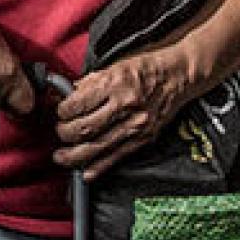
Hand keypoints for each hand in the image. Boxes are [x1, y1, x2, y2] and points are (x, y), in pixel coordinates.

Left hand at [56, 43, 205, 179]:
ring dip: (74, 156)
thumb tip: (68, 96)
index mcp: (115, 83)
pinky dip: (98, 168)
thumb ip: (90, 83)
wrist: (179, 77)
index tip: (59, 112)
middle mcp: (125, 105)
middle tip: (60, 132)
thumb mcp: (115, 66)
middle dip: (64, 133)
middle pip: (84, 128)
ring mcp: (135, 125)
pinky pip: (116, 157)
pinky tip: (85, 173)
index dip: (62, 112)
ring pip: (96, 147)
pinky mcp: (143, 139)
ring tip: (61, 157)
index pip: (78, 104)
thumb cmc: (147, 69)